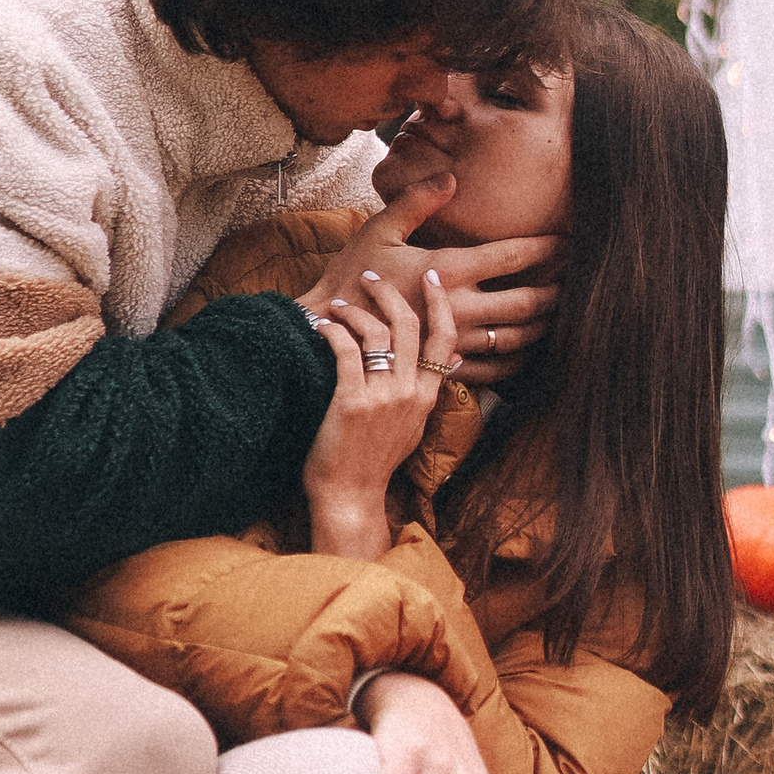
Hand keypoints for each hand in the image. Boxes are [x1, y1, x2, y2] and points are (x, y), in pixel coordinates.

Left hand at [305, 267, 459, 554]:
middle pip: (410, 325)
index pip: (445, 338)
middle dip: (390, 293)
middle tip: (371, 277)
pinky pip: (346, 350)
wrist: (350, 496)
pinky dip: (333, 331)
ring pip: (377, 332)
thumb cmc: (373, 462)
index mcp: (427, 397)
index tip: (432, 278)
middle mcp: (410, 393)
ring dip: (355, 310)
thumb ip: (427, 392)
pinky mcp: (352, 402)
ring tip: (337, 305)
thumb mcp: (413, 426)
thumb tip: (452, 360)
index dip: (440, 304)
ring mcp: (382, 398)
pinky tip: (321, 326)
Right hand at [325, 194, 562, 375]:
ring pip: (517, 336)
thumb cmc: (349, 277)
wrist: (324, 332)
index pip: (512, 257)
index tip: (567, 240)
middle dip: (557, 288)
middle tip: (576, 278)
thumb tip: (450, 179)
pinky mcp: (447, 367)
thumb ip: (417, 201)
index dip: (545, 247)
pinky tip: (527, 350)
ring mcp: (455, 341)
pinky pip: (496, 369)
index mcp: (447, 270)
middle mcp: (458, 307)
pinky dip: (518, 360)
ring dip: (544, 323)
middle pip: (526, 300)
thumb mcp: (378, 229)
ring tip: (560, 311)